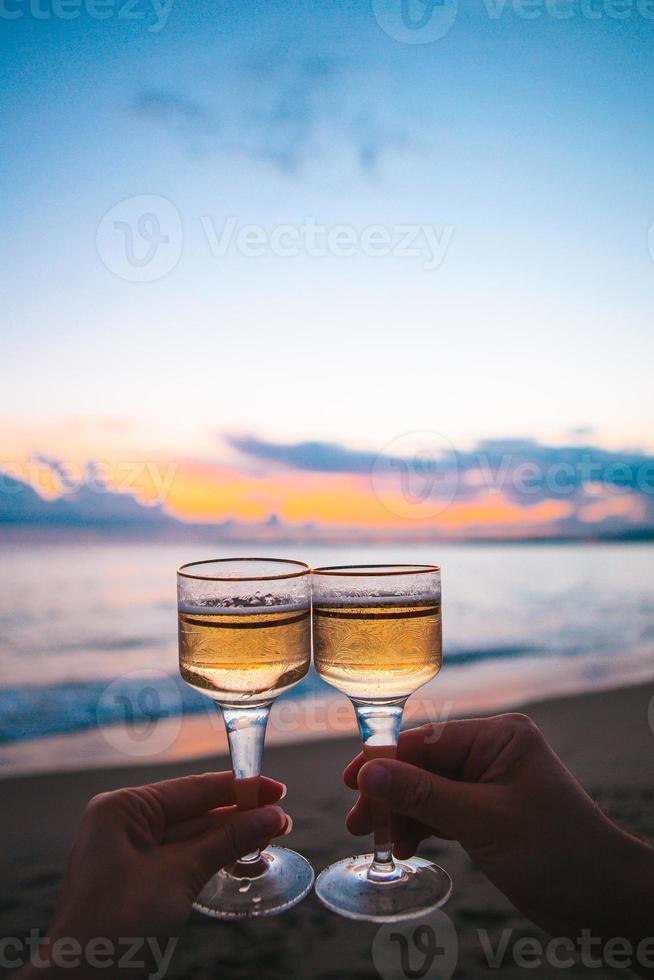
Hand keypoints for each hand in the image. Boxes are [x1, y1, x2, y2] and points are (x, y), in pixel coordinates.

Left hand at [18, 772, 288, 977]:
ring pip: (190, 836)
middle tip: (281, 817)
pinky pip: (181, 858)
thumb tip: (272, 816)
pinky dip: (212, 857)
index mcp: (122, 809)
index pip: (191, 789)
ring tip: (271, 834)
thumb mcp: (178, 875)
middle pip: (193, 811)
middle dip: (238, 815)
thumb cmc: (118, 924)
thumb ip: (226, 841)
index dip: (238, 788)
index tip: (276, 788)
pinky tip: (240, 854)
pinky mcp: (137, 881)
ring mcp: (129, 854)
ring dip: (229, 837)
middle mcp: (123, 824)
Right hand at [344, 714, 653, 968]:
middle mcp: (492, 753)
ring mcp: (489, 784)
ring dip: (402, 814)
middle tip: (358, 822)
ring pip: (429, 791)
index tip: (352, 782)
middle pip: (424, 766)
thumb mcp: (483, 820)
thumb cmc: (556, 850)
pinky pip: (442, 812)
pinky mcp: (487, 815)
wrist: (601, 899)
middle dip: (391, 794)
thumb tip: (369, 773)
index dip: (386, 760)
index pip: (429, 740)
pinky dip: (421, 828)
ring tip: (375, 840)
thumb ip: (424, 795)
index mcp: (499, 736)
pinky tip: (404, 846)